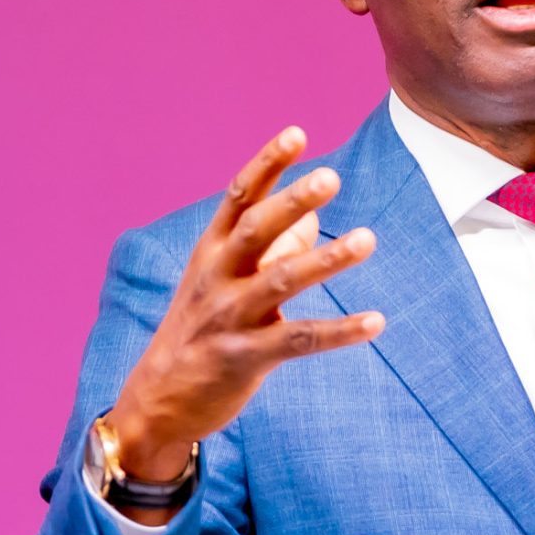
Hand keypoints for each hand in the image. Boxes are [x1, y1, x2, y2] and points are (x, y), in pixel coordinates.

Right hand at [106, 128, 384, 504]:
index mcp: (211, 252)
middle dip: (292, 201)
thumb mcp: (223, 283)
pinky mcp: (245, 357)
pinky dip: (340, 331)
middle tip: (331, 177)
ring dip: (326, 259)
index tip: (298, 134)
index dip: (267, 164)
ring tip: (367, 239)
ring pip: (280, 280)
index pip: (239, 196)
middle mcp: (217, 277)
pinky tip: (376, 321)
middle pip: (255, 230)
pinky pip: (299, 339)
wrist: (158, 400)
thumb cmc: (201, 331)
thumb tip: (311, 217)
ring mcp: (230, 317)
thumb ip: (268, 249)